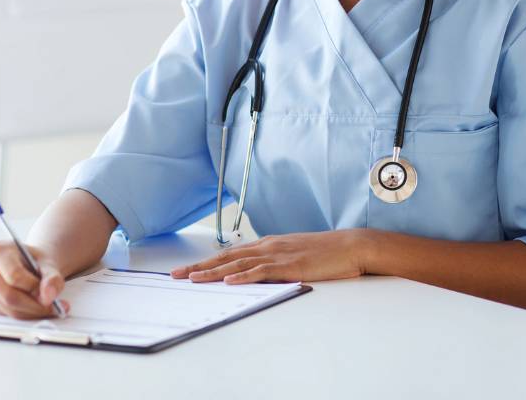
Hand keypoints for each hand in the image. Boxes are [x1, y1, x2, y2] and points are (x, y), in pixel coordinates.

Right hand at [0, 240, 69, 318]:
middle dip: (34, 306)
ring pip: (7, 309)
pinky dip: (24, 315)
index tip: (51, 295)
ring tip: (50, 309)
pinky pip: (5, 314)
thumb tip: (49, 296)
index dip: (34, 289)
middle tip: (54, 308)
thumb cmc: (34, 260)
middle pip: (8, 296)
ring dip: (31, 313)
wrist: (26, 262)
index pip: (14, 276)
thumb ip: (52, 277)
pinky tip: (37, 309)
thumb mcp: (47, 262)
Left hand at [169, 230, 371, 284]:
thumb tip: (254, 272)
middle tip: (175, 276)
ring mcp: (278, 255)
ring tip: (193, 279)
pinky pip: (262, 271)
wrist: (350, 246)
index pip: (230, 254)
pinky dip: (244, 276)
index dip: (206, 262)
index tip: (186, 270)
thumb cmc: (325, 252)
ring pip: (238, 264)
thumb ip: (273, 261)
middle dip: (199, 267)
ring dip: (213, 272)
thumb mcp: (294, 253)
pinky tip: (229, 281)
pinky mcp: (290, 266)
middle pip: (226, 257)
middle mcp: (268, 246)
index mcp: (268, 244)